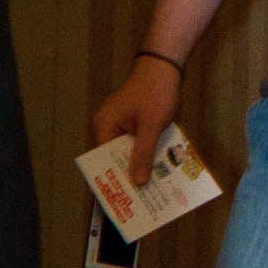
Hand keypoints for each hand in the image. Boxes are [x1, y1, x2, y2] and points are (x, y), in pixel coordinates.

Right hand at [90, 52, 182, 187]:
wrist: (165, 65)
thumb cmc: (155, 92)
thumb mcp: (151, 127)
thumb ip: (143, 155)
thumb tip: (137, 183)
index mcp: (104, 127)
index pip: (102, 161)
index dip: (110, 180)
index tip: (119, 202)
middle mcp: (107, 127)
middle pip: (115, 158)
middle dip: (128, 176)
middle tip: (141, 200)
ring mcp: (120, 124)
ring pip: (128, 152)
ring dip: (141, 164)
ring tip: (154, 187)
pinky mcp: (132, 121)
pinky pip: (137, 143)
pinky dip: (147, 152)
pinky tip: (162, 165)